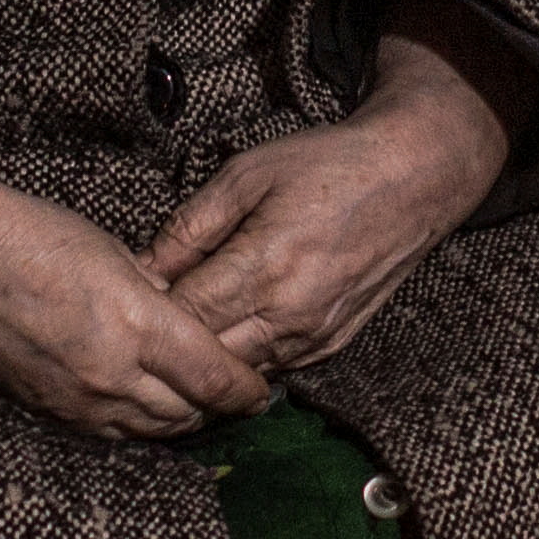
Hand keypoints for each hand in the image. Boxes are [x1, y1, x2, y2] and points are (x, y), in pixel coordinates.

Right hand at [0, 52, 271, 438]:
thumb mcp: (113, 253)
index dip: (247, 390)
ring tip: (197, 401)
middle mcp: (112, 372)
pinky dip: (139, 423)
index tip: (262, 389)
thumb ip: (157, 294)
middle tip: (236, 392)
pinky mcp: (50, 409)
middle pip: (190, 413)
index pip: (215, 379)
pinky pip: (111, 432)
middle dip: (219, 406)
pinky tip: (146, 404)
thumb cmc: (31, 236)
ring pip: (152, 430)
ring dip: (182, 419)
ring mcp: (78, 398)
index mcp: (136, 323)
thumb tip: (186, 318)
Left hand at [145, 19, 514, 374]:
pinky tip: (223, 335)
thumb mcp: (246, 175)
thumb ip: (191, 226)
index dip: (150, 311)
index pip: (184, 316)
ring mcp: (314, 336)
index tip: (128, 296)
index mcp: (264, 266)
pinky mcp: (330, 345)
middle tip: (143, 323)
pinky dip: (242, 358)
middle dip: (171, 344)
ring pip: (238, 373)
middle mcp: (289, 313)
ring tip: (177, 334)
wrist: (410, 180)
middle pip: (207, 357)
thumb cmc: (325, 166)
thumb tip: (143, 267)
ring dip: (205, 359)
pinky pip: (271, 368)